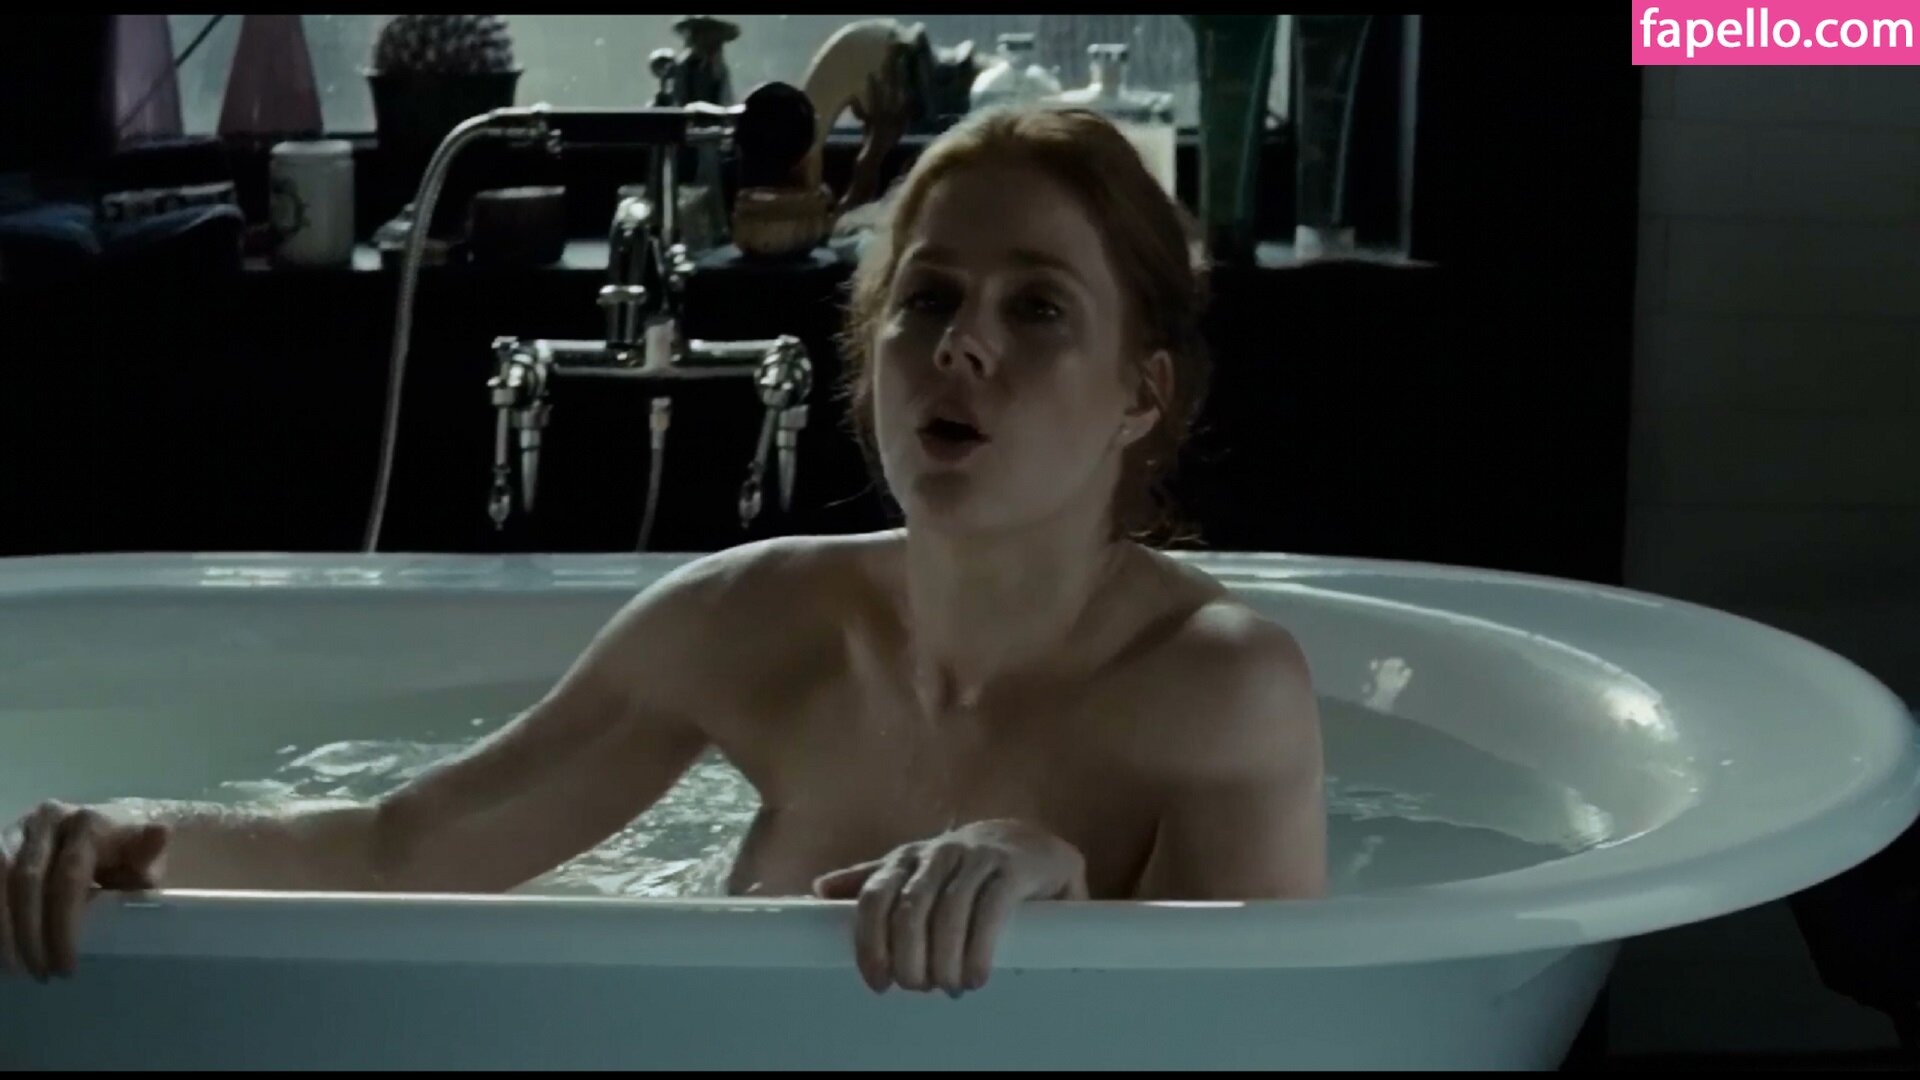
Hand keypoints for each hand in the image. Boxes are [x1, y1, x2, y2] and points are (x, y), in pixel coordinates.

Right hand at [1, 801, 168, 980]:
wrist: (107, 832)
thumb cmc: (128, 857)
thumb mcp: (145, 861)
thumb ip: (147, 855)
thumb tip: (160, 832)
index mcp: (87, 824)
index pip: (68, 879)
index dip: (62, 927)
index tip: (65, 969)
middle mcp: (47, 820)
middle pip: (26, 881)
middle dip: (29, 935)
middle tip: (39, 976)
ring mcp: (17, 830)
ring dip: (2, 929)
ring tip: (14, 969)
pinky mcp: (0, 844)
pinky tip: (1, 948)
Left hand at [812, 819, 1086, 995]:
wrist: (1030, 843)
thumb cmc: (963, 866)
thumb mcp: (916, 870)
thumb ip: (872, 880)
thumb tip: (818, 889)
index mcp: (906, 859)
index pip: (875, 897)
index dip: (870, 942)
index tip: (878, 983)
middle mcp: (937, 853)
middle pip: (910, 910)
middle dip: (909, 958)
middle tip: (919, 988)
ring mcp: (975, 858)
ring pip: (949, 913)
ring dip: (945, 960)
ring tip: (950, 987)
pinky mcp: (1011, 869)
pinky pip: (990, 911)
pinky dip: (979, 950)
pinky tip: (976, 977)